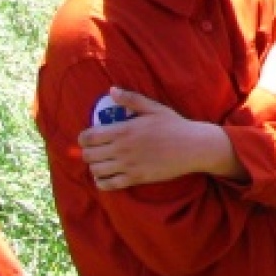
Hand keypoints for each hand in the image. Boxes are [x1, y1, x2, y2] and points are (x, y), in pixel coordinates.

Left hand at [78, 88, 240, 188]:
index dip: (83, 138)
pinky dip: (101, 182)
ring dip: (94, 166)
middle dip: (87, 152)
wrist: (193, 147)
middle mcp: (122, 149)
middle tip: (95, 150)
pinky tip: (105, 176)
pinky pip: (109, 184)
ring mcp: (128, 165)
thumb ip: (131, 99)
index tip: (88, 138)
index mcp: (124, 130)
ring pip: (96, 170)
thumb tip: (111, 90)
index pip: (89, 137)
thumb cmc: (174, 125)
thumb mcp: (154, 108)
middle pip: (88, 155)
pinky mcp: (135, 178)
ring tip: (101, 162)